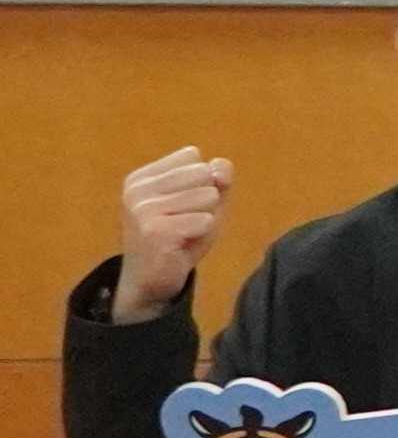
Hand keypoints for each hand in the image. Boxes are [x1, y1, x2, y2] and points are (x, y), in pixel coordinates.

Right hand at [110, 147, 230, 323]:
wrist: (152, 282)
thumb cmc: (179, 237)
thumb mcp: (204, 201)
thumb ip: (218, 177)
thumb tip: (220, 168)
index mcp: (141, 177)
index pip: (192, 155)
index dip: (200, 182)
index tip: (180, 206)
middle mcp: (136, 189)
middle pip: (203, 173)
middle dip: (205, 200)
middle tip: (183, 223)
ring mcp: (142, 210)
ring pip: (208, 196)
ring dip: (204, 218)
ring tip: (183, 233)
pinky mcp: (154, 231)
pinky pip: (205, 221)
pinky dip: (202, 234)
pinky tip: (180, 245)